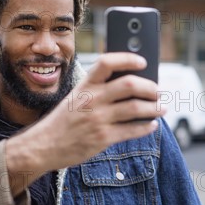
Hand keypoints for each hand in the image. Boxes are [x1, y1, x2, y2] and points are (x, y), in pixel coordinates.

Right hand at [5, 52, 163, 191]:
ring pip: (136, 108)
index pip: (107, 62)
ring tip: (161, 107)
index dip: (128, 59)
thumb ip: (98, 89)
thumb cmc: (65, 119)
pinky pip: (132, 130)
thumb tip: (133, 84)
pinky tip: (151, 124)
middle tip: (158, 91)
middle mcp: (92, 99)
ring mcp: (98, 119)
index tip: (143, 62)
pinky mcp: (102, 138)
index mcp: (85, 85)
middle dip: (150, 87)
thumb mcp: (76, 97)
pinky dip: (146, 127)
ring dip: (154, 107)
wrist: (44, 145)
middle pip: (129, 85)